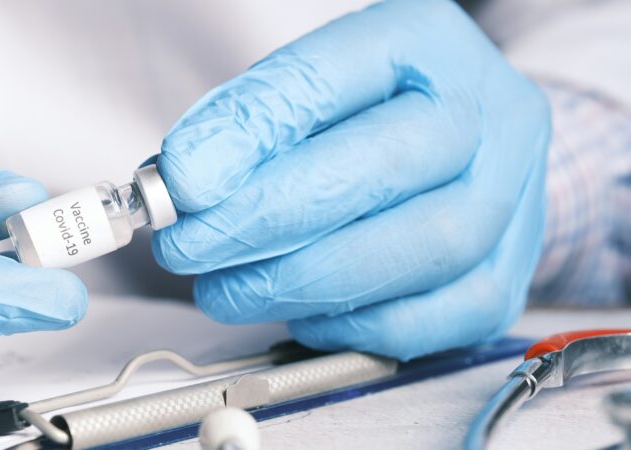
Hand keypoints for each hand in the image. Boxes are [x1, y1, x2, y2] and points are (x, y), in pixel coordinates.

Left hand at [153, 0, 549, 359]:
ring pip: (421, 250)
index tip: (183, 181)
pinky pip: (440, 316)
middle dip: (265, 222)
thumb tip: (186, 185)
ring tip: (229, 290)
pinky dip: (356, 325)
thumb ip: (250, 125)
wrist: (463, 145)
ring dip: (302, 283)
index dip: (249, 135)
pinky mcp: (509, 270)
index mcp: (423, 40)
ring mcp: (513, 195)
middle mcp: (486, 112)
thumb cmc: (373, 114)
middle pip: (382, 170)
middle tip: (191, 248)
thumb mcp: (308, 89)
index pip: (328, 80)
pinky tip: (299, 313)